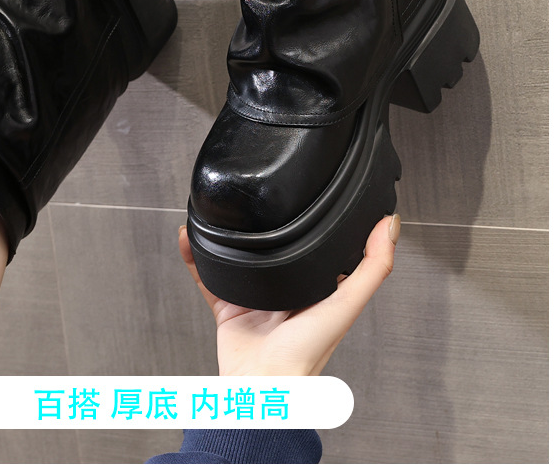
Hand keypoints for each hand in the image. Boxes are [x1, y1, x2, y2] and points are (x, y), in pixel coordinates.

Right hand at [179, 214, 399, 375]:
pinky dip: (194, 256)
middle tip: (258, 196)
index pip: (320, 247)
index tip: (314, 193)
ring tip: (221, 210)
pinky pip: (206, 275)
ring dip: (227, 235)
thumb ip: (372, 266)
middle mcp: (286, 290)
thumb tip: (390, 224)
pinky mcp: (227, 305)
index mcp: (317, 289)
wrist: (260, 385)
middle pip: (275, 248)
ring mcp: (254, 297)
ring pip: (238, 257)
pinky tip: (188, 236)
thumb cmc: (306, 354)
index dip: (318, 222)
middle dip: (265, 224)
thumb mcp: (347, 303)